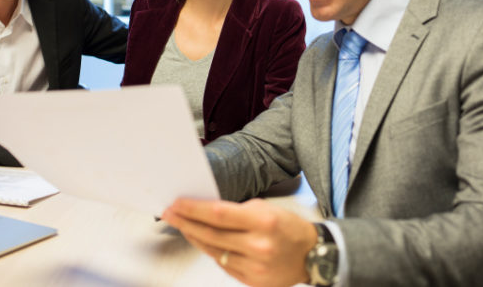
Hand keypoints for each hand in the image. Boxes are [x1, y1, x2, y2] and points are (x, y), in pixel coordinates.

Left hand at [161, 197, 316, 286]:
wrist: (312, 255)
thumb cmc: (288, 228)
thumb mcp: (266, 209)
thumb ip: (237, 211)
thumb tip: (206, 210)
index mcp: (263, 221)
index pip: (218, 214)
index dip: (194, 209)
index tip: (177, 204)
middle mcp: (258, 245)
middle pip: (211, 234)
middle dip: (187, 222)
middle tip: (170, 214)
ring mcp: (255, 267)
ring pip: (214, 251)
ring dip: (195, 237)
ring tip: (182, 226)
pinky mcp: (252, 282)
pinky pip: (223, 265)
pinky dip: (211, 252)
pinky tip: (202, 241)